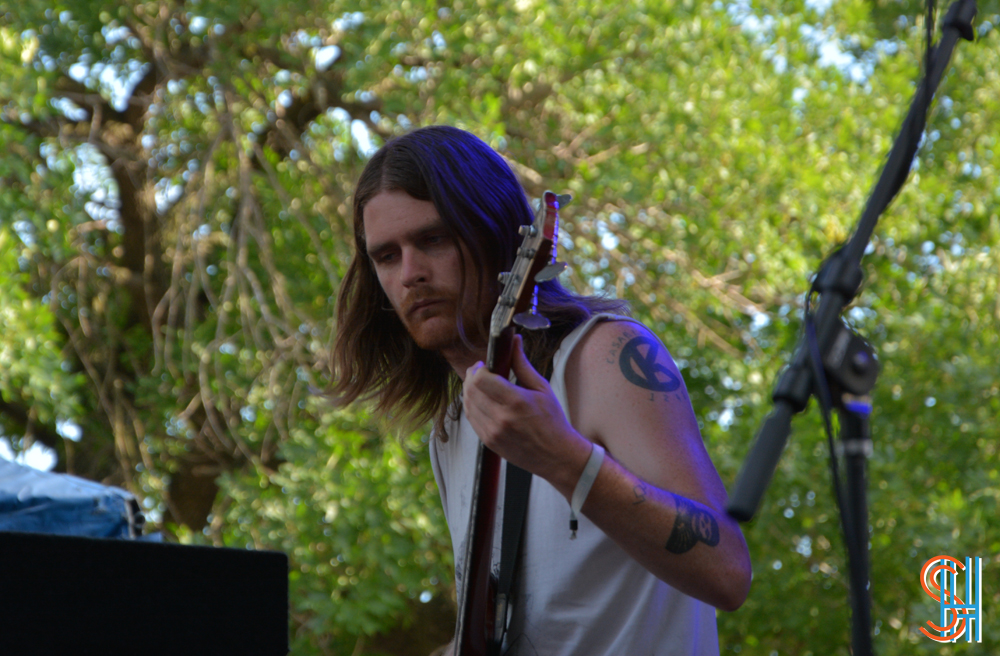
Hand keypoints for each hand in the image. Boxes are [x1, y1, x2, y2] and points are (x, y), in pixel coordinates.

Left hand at [462, 335, 591, 490]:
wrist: (556, 456)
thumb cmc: (553, 421)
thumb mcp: (542, 388)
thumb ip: (522, 364)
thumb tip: (514, 340)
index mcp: (516, 402)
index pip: (481, 379)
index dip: (478, 368)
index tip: (484, 365)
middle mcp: (501, 418)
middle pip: (471, 390)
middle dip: (472, 376)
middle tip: (480, 372)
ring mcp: (493, 432)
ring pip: (467, 404)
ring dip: (470, 391)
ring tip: (481, 385)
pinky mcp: (488, 442)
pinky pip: (471, 419)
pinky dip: (472, 406)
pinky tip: (482, 401)